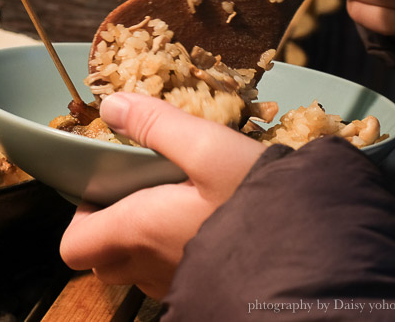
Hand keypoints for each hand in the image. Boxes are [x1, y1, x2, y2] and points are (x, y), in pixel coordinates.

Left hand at [59, 93, 263, 298]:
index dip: (80, 218)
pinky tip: (209, 223)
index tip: (107, 188)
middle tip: (140, 192)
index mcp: (138, 231)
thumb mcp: (209, 147)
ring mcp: (178, 285)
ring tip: (177, 203)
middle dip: (110, 227)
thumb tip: (111, 106)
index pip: (73, 246)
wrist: (321, 259)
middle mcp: (150, 268)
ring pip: (137, 270)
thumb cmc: (262, 204)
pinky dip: (175, 254)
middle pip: (103, 259)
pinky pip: (172, 276)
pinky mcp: (206, 288)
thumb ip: (156, 124)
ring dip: (143, 242)